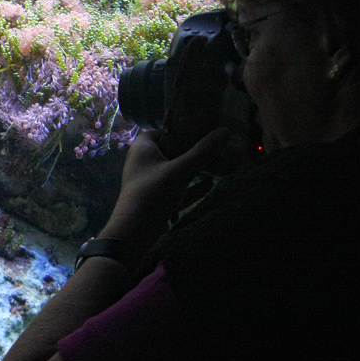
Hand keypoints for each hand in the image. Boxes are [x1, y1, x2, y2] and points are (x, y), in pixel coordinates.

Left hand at [100, 127, 230, 253]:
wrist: (134, 232)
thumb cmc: (153, 193)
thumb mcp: (181, 170)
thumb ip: (203, 151)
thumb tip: (225, 130)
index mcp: (142, 150)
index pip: (157, 132)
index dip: (174, 129)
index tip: (195, 128)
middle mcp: (143, 164)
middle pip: (168, 152)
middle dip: (188, 150)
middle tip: (211, 146)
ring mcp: (149, 183)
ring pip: (173, 172)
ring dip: (191, 170)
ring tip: (215, 164)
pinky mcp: (155, 201)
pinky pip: (176, 190)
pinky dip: (191, 188)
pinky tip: (210, 185)